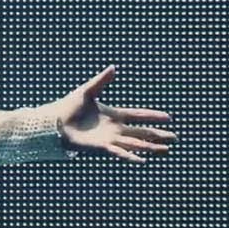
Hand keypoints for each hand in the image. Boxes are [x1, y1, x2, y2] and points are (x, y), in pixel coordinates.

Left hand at [48, 65, 177, 163]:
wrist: (54, 122)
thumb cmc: (68, 107)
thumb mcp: (87, 91)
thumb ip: (101, 81)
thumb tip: (113, 67)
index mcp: (113, 115)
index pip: (137, 115)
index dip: (152, 116)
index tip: (168, 117)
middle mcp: (114, 129)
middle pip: (141, 132)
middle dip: (157, 135)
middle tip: (174, 138)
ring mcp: (109, 139)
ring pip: (135, 144)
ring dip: (150, 147)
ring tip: (166, 150)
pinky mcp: (101, 148)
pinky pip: (119, 152)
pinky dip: (131, 156)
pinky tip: (143, 160)